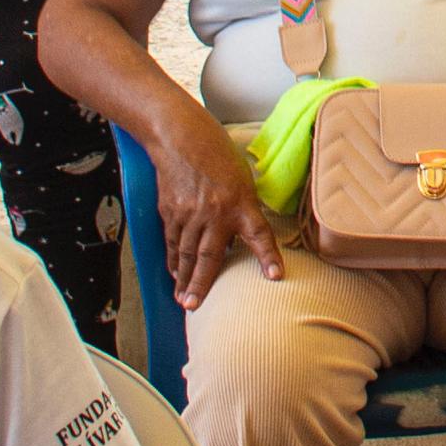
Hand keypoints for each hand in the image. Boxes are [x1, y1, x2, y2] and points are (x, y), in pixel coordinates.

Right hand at [148, 120, 279, 303]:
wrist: (181, 137)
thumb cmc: (217, 154)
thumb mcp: (241, 179)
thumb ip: (242, 210)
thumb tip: (239, 240)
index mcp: (240, 202)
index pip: (260, 234)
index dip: (268, 256)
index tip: (276, 276)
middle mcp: (215, 212)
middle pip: (209, 256)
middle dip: (202, 284)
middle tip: (196, 307)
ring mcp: (189, 214)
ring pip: (186, 254)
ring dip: (184, 279)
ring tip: (184, 300)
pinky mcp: (170, 212)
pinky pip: (172, 243)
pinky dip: (173, 261)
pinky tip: (175, 274)